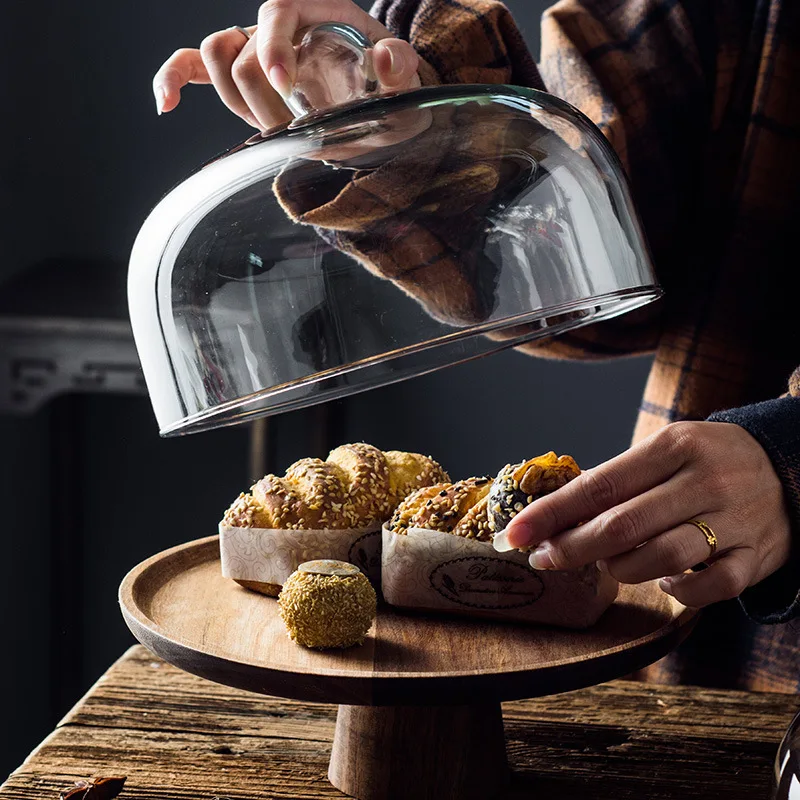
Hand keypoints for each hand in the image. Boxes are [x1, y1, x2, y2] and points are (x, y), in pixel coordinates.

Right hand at [152, 0, 420, 129]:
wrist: (380, 109)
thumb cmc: (391, 91)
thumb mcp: (407, 83)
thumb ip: (402, 69)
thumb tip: (387, 57)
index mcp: (318, 12)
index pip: (277, 10)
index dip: (273, 47)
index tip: (288, 87)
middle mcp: (281, 27)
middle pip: (237, 43)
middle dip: (258, 93)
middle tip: (294, 127)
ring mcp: (257, 51)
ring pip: (215, 58)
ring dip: (237, 99)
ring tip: (276, 127)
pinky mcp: (244, 77)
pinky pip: (194, 66)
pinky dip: (175, 79)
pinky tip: (166, 105)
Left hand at [496, 422, 791, 607]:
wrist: (791, 466)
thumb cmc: (708, 460)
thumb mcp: (667, 449)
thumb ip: (618, 478)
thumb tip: (554, 512)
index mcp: (674, 447)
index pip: (600, 484)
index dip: (552, 512)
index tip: (515, 532)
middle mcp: (703, 482)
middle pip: (622, 526)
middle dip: (572, 548)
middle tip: (542, 559)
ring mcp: (733, 522)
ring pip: (659, 559)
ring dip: (619, 568)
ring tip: (609, 564)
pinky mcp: (754, 558)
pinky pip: (704, 588)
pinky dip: (672, 589)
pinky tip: (660, 578)